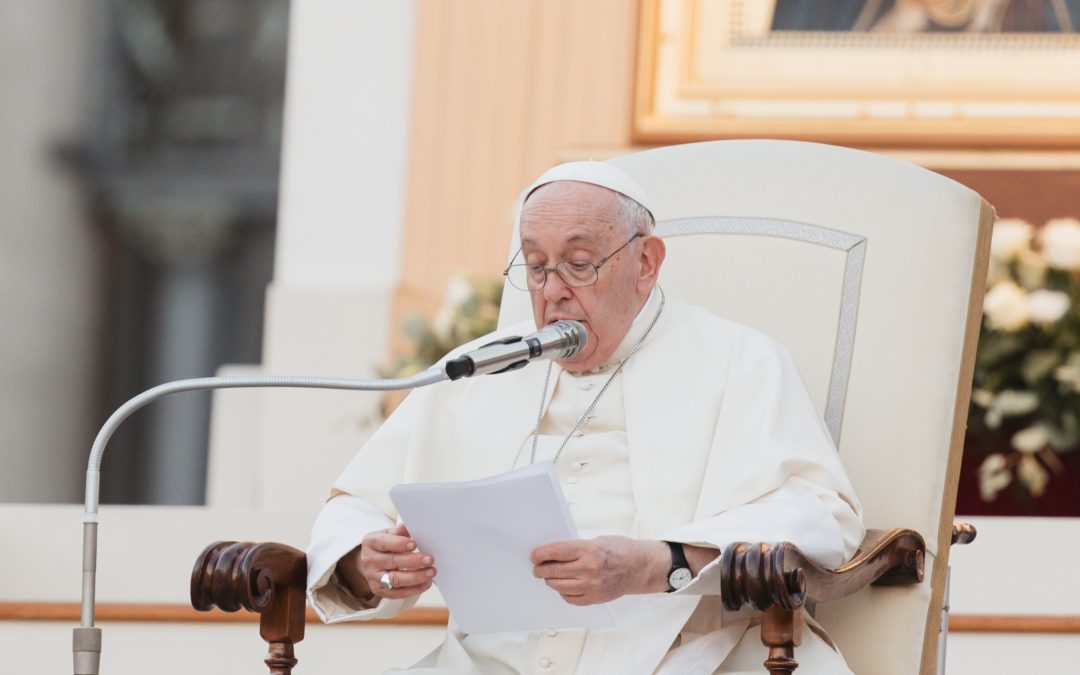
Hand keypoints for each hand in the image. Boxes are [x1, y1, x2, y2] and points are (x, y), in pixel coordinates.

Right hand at [336, 523, 436, 600]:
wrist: (369, 562)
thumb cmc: (384, 545)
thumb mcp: (388, 533)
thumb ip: (400, 531)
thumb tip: (414, 525)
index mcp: (371, 542)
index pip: (384, 543)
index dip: (399, 544)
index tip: (414, 544)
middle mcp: (370, 560)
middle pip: (392, 561)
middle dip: (413, 561)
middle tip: (430, 559)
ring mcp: (374, 577)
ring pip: (395, 579)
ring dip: (416, 577)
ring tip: (431, 572)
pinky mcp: (380, 591)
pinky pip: (398, 593)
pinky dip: (414, 589)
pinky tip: (426, 583)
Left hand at [530, 536, 668, 605]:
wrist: (642, 567)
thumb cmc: (621, 550)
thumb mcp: (598, 540)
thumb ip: (576, 548)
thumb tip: (552, 554)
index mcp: (589, 549)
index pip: (555, 552)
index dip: (540, 554)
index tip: (534, 556)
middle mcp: (589, 569)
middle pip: (553, 571)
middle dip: (541, 569)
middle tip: (537, 567)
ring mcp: (592, 586)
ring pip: (559, 586)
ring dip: (550, 581)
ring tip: (548, 577)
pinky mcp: (595, 598)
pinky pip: (570, 598)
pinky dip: (563, 592)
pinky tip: (563, 586)